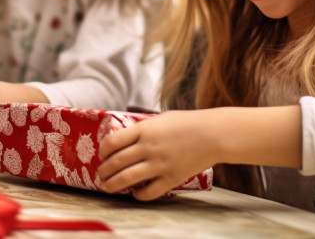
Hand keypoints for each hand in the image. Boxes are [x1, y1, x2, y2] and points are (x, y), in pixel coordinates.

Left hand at [97, 109, 219, 200]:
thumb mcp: (162, 118)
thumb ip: (144, 127)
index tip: (102, 155)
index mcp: (145, 129)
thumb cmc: (189, 122)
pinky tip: (135, 193)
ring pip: (127, 179)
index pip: (113, 142)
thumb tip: (126, 136)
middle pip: (116, 162)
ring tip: (108, 186)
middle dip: (104, 171)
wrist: (214, 134)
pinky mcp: (171, 178)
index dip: (103, 151)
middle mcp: (149, 147)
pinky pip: (149, 192)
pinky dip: (138, 195)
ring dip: (113, 184)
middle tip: (101, 174)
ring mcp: (160, 164)